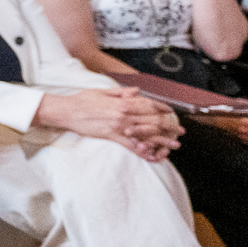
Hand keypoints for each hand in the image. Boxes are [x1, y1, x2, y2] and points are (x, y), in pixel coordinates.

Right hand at [39, 88, 181, 159]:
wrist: (67, 111)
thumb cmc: (82, 100)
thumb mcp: (102, 91)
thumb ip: (121, 92)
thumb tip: (137, 90)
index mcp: (123, 101)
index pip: (149, 104)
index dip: (164, 109)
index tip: (173, 113)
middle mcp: (124, 113)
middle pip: (152, 119)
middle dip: (169, 126)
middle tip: (180, 131)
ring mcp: (119, 125)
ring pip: (146, 133)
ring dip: (162, 140)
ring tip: (174, 145)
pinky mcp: (111, 136)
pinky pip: (130, 145)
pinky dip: (142, 151)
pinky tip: (152, 156)